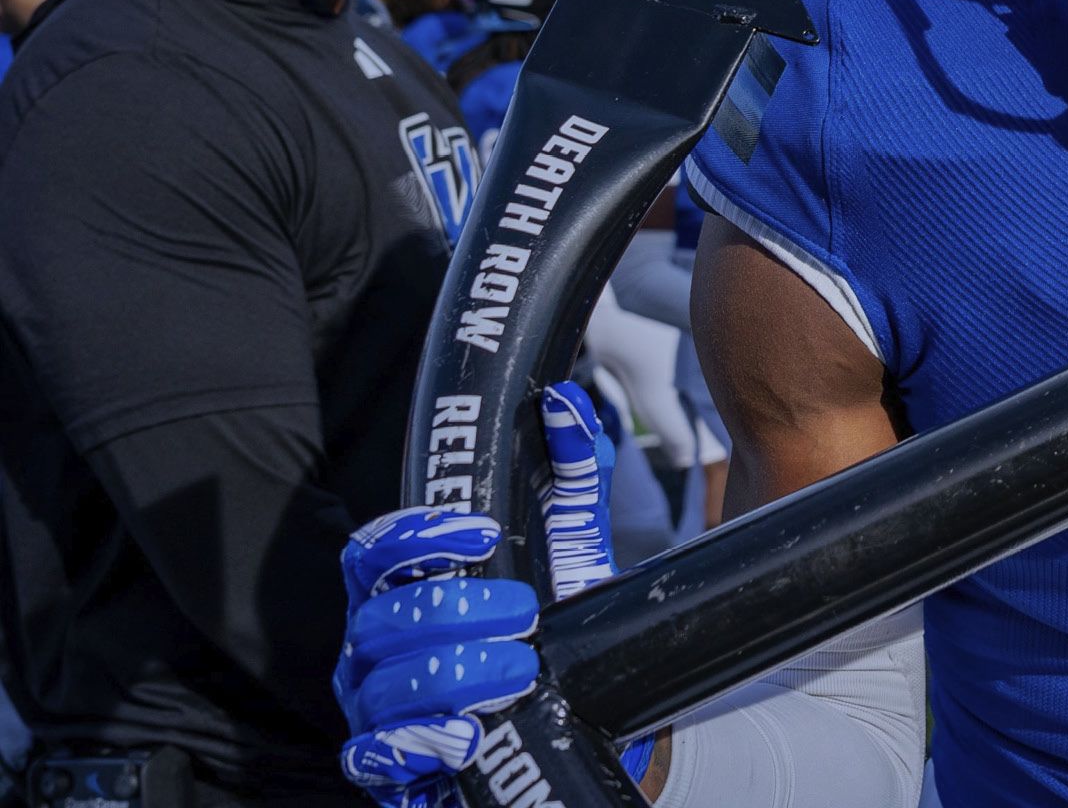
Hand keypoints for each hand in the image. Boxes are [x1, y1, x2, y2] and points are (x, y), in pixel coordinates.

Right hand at [336, 383, 642, 806]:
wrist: (586, 716)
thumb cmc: (555, 626)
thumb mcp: (572, 549)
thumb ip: (570, 477)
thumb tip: (565, 406)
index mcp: (403, 588)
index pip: (374, 552)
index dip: (416, 536)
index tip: (482, 531)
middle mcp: (375, 646)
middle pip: (383, 620)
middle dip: (456, 614)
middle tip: (525, 616)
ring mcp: (374, 709)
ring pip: (381, 688)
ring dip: (454, 678)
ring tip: (521, 675)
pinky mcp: (388, 768)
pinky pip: (374, 758)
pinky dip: (418, 746)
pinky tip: (468, 736)